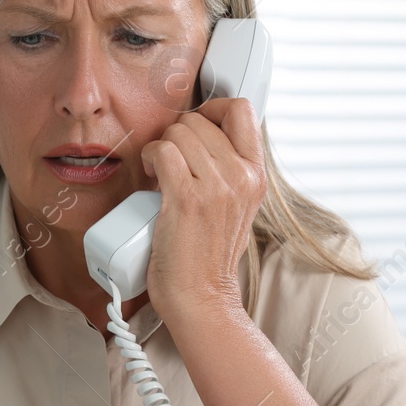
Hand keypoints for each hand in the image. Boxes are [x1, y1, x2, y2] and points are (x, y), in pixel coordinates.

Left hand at [138, 96, 266, 324]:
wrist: (201, 297)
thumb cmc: (209, 256)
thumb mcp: (237, 206)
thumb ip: (230, 171)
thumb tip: (206, 140)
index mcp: (256, 175)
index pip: (242, 110)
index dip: (212, 108)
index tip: (195, 127)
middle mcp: (241, 176)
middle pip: (200, 119)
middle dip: (177, 134)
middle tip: (172, 161)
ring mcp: (216, 186)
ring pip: (178, 132)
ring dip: (161, 147)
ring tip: (161, 172)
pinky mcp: (186, 198)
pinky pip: (162, 151)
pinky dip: (149, 158)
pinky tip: (151, 176)